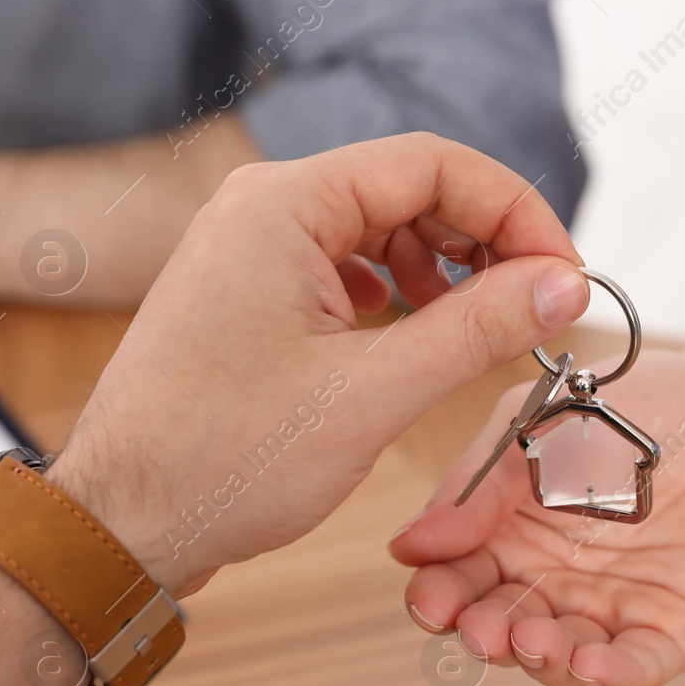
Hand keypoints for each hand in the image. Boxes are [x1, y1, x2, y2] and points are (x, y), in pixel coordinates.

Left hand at [0, 131, 589, 685]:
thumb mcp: (371, 394)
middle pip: (405, 188)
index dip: (514, 211)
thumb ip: (476, 328)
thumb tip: (562, 284)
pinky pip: (336, 267)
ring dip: (439, 267)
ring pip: (373, 228)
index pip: (433, 163)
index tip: (563, 275)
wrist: (121, 522)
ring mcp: (245, 249)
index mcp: (283, 204)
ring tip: (479, 326)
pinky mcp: (243, 294)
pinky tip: (413, 335)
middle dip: (481, 240)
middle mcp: (259, 208)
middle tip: (535, 305)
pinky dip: (390, 294)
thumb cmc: (223, 461)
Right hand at [391, 313, 684, 685]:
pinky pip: (638, 664)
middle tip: (481, 631)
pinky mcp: (675, 625)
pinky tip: (592, 666)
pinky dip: (612, 675)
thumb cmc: (636, 401)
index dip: (437, 595)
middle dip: (483, 636)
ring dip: (539, 660)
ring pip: (559, 657)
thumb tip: (406, 545)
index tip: (427, 600)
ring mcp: (610, 607)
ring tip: (534, 642)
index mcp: (506, 533)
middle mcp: (549, 580)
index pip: (456, 579)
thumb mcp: (537, 426)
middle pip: (499, 627)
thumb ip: (478, 485)